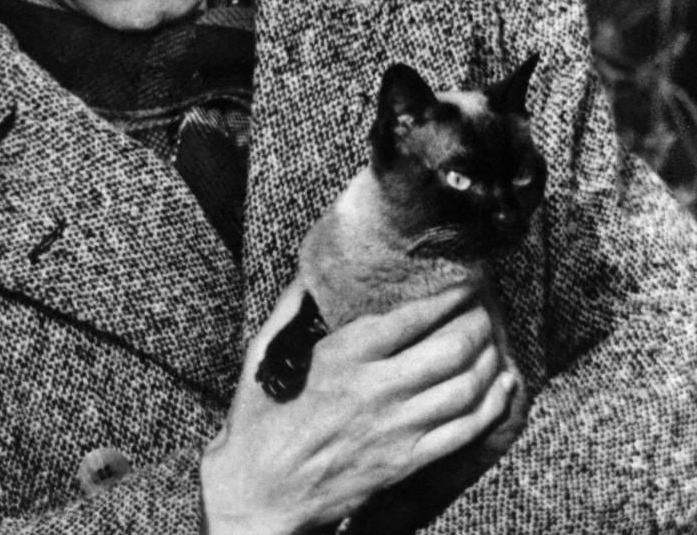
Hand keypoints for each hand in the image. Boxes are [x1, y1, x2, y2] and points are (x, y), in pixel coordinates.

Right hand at [200, 282, 515, 534]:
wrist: (262, 492)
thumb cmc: (259, 419)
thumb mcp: (265, 353)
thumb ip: (291, 307)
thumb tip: (312, 270)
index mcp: (342, 355)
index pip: (413, 316)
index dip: (447, 295)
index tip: (460, 281)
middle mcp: (376, 389)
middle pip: (451, 348)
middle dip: (477, 321)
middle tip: (483, 306)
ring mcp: (396, 429)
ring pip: (466, 387)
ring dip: (489, 358)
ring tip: (492, 338)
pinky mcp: (406, 462)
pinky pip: (465, 430)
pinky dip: (492, 405)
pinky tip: (502, 386)